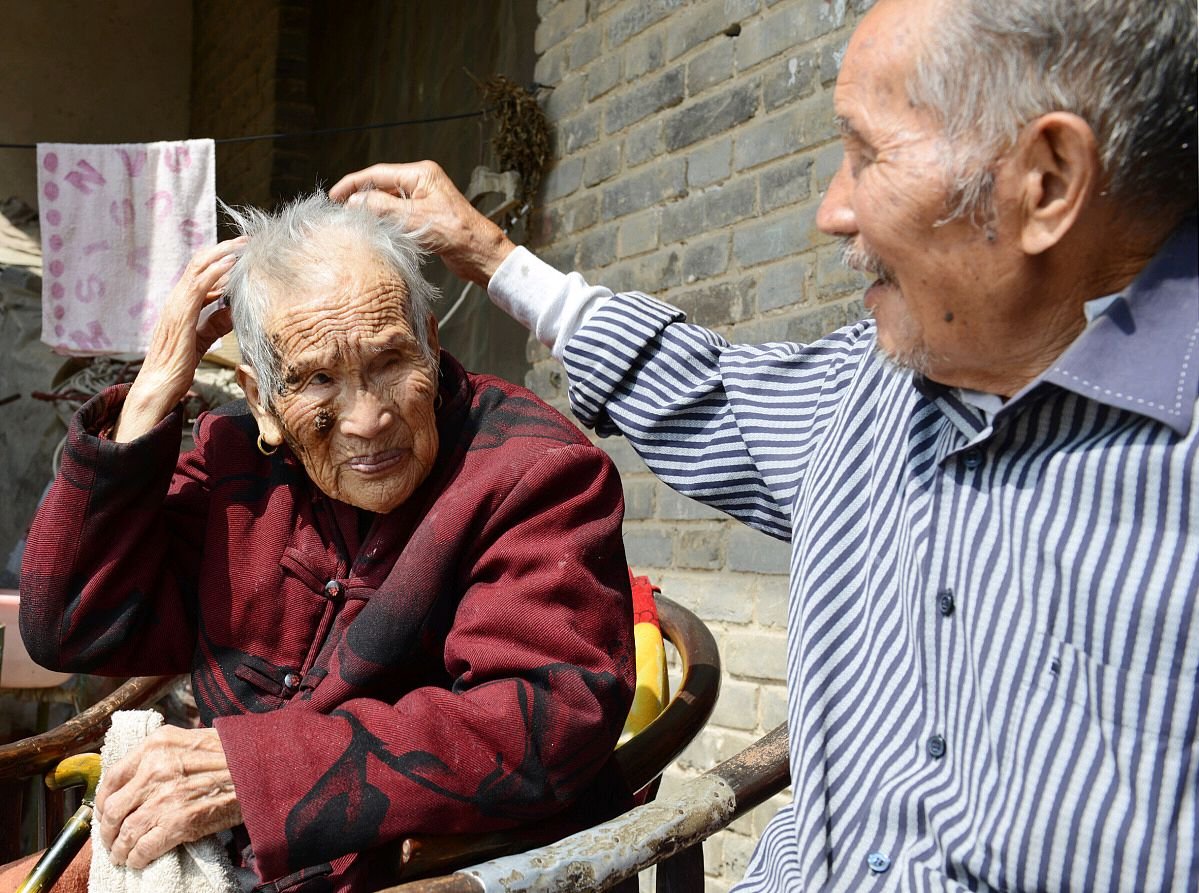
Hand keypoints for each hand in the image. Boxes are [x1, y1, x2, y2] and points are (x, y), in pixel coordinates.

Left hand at [93, 726, 241, 869]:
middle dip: (108, 831)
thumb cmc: (232, 752)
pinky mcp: (178, 823)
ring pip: (125, 833)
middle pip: (113, 810)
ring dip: (120, 849)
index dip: (103, 802)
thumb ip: (161, 754)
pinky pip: (144, 848)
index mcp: (155, 746)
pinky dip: (137, 858)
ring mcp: (165, 798)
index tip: (106, 812)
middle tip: (111, 840)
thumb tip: (138, 777)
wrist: (261, 768)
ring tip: (122, 855)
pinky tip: (139, 859)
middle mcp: (154, 770)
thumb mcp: (190, 740)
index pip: (112, 778)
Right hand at [114, 238, 243, 441]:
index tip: (243, 252)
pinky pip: (197, 287)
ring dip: (222, 254)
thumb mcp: (201, 340)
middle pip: (199, 264)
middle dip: (224, 250)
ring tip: (244, 245)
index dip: (221, 259)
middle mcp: (176, 300)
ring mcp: (175, 306)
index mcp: (180, 305)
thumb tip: (232, 312)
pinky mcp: (180, 316)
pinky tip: (231, 264)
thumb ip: (213, 325)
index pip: (200, 273)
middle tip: (247, 241)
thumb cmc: (177, 367)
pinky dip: (215, 272)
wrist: (158, 387)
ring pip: (198, 269)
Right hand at [328, 161, 515, 286]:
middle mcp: (421, 183)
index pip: (377, 174)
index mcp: (421, 174)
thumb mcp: (415, 219)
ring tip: (352, 221)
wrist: (480, 254)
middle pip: (381, 185)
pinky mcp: (424, 216)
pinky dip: (383, 220)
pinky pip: (397, 214)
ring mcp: (423, 199)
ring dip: (371, 210)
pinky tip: (373, 229)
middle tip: (339, 211)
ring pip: (388, 201)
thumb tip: (354, 202)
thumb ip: (383, 208)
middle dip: (360, 197)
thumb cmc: (457, 234)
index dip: (353, 184)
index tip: (334, 196)